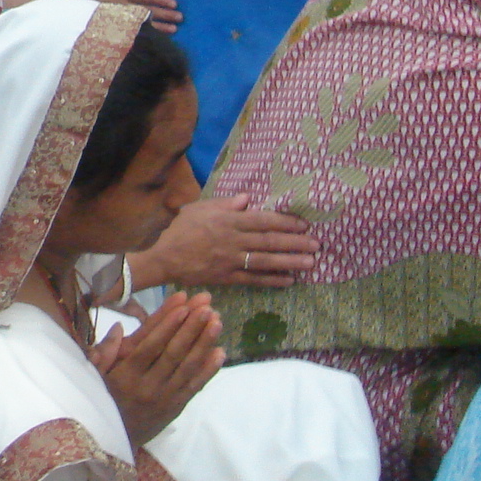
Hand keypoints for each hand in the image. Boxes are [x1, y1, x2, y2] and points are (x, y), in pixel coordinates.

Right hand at [89, 291, 224, 445]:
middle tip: (206, 306)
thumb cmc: (101, 402)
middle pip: (173, 353)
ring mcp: (165, 398)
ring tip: (217, 321)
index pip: (150, 345)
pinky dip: (209, 370)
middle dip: (191, 327)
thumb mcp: (92, 378)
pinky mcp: (176, 407)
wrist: (113, 443)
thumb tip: (118, 329)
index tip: (182, 304)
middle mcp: (148, 386)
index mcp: (126, 376)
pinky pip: (195, 387)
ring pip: (187, 367)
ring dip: (204, 343)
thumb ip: (103, 353)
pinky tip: (220, 352)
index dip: (167, 325)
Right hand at [131, 195, 319, 289]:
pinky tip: (289, 280)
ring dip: (290, 261)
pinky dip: (272, 280)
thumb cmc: (180, 228)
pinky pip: (254, 279)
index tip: (304, 224)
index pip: (263, 220)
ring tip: (311, 262)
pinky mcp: (227, 277)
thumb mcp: (199, 208)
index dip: (285, 222)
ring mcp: (231, 260)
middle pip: (269, 241)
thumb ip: (225, 204)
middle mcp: (233, 240)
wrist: (163, 256)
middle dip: (295, 242)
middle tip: (317, 244)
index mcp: (227, 220)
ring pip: (266, 260)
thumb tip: (248, 199)